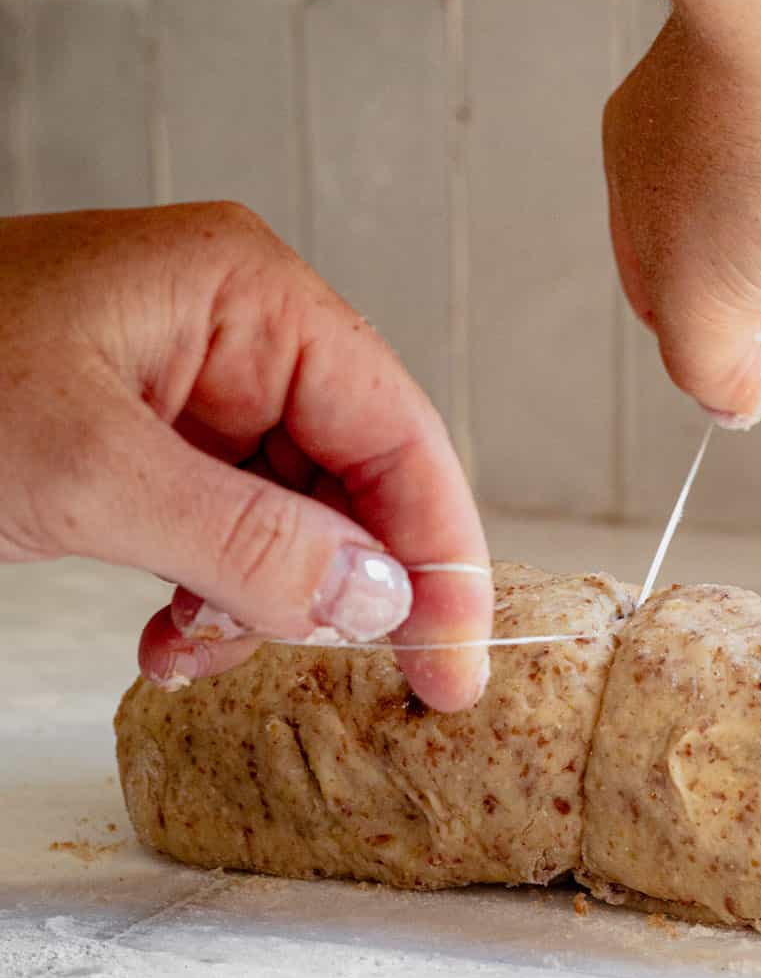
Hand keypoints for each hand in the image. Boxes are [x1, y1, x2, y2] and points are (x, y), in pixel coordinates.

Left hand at [0, 204, 491, 709]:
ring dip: (263, 607)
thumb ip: (248, 541)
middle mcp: (238, 335)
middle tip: (356, 680)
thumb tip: (380, 602)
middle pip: (358, 481)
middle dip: (341, 589)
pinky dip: (213, 601)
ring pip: (296, 521)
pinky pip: (230, 534)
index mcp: (247, 297)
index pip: (398, 430)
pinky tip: (168, 639)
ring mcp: (193, 390)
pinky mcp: (151, 443)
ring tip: (193, 653)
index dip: (442, 556)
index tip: (456, 664)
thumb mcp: (87, 473)